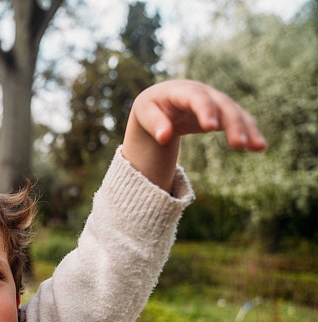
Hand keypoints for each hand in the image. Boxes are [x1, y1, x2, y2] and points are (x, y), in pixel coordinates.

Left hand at [122, 80, 265, 191]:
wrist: (162, 101)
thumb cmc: (151, 107)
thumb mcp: (145, 113)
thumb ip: (154, 124)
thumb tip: (163, 138)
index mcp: (181, 90)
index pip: (197, 98)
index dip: (206, 110)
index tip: (211, 128)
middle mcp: (204, 93)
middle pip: (222, 105)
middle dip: (232, 123)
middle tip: (238, 144)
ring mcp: (216, 101)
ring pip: (236, 113)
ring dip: (247, 129)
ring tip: (257, 147)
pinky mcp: (222, 112)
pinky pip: (239, 121)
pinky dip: (250, 132)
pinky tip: (259, 147)